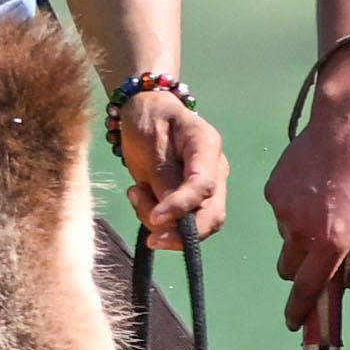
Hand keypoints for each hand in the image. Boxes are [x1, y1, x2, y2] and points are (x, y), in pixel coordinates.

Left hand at [108, 70, 234, 253]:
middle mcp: (214, 171)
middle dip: (182, 234)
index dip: (182, 207)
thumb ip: (163, 175)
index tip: (155, 217)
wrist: (145, 111)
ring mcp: (205, 188)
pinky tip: (139, 195)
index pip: (203, 185)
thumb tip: (171, 215)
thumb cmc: (149, 118)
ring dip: (162, 223)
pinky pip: (179, 223)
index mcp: (207, 147)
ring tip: (136, 192)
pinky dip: (157, 220)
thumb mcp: (150, 138)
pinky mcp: (191, 200)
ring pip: (195, 225)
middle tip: (151, 238)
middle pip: (212, 215)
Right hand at [262, 49, 349, 337]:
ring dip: (300, 235)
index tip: (296, 323)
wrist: (348, 128)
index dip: (300, 311)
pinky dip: (294, 208)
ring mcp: (282, 210)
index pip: (307, 289)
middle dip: (303, 268)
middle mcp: (301, 230)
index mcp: (331, 242)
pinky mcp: (272, 191)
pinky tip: (314, 187)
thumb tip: (346, 282)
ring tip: (325, 205)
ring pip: (285, 239)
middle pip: (289, 269)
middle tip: (323, 250)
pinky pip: (280, 212)